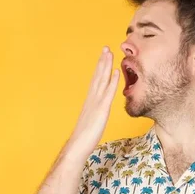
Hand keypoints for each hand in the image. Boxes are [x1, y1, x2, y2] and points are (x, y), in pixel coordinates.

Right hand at [66, 46, 119, 160]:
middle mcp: (92, 98)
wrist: (78, 145)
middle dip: (102, 61)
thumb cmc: (85, 137)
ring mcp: (96, 103)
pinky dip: (112, 81)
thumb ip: (95, 112)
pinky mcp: (102, 110)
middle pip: (98, 76)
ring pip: (102, 80)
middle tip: (106, 47)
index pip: (96, 80)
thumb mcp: (92, 121)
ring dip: (106, 66)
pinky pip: (108, 93)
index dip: (100, 68)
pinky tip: (117, 72)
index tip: (103, 56)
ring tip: (110, 53)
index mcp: (91, 101)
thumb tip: (99, 111)